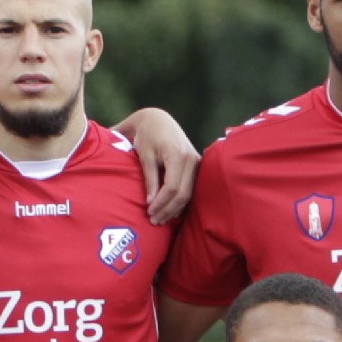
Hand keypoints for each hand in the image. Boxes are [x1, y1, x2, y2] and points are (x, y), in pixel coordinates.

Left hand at [120, 107, 199, 222]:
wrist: (157, 119)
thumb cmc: (147, 136)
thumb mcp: (145, 156)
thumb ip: (150, 179)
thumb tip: (150, 202)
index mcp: (178, 155)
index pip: (172, 187)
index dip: (161, 202)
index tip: (149, 212)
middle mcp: (191, 159)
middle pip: (183, 193)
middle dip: (168, 209)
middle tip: (154, 221)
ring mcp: (196, 162)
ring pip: (189, 193)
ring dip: (174, 208)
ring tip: (160, 219)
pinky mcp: (196, 165)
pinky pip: (190, 188)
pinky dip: (180, 201)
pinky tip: (170, 211)